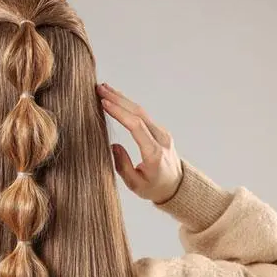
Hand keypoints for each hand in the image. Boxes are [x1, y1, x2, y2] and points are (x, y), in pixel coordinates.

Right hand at [97, 82, 182, 203]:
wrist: (177, 186)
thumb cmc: (154, 188)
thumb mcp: (135, 185)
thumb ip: (123, 166)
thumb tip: (113, 146)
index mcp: (154, 153)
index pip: (136, 126)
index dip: (119, 113)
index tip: (104, 103)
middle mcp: (161, 139)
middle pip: (139, 113)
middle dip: (118, 99)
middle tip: (100, 89)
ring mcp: (162, 133)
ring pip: (141, 111)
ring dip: (122, 99)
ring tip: (105, 88)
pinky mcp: (160, 131)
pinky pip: (143, 114)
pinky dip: (128, 105)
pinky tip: (117, 99)